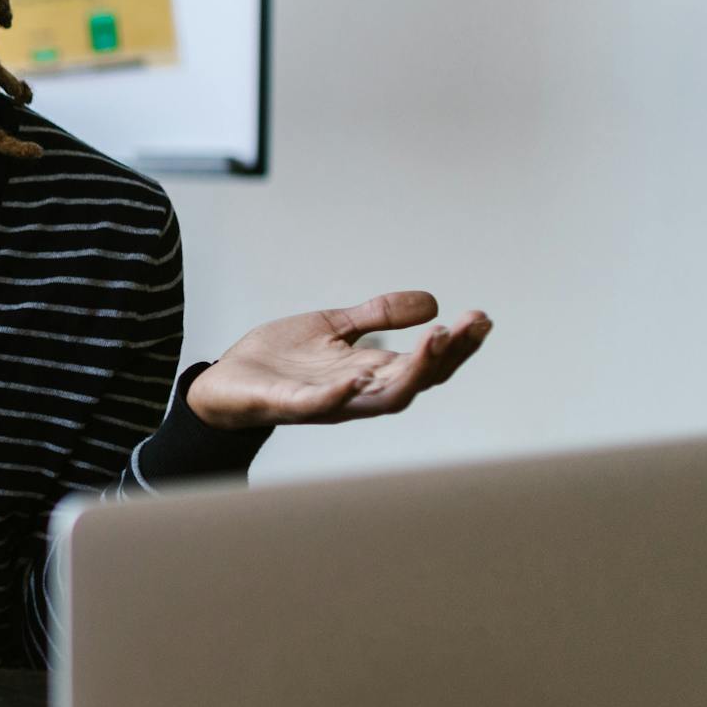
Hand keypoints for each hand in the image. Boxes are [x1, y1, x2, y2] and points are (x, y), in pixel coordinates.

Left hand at [186, 291, 490, 430]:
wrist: (224, 381)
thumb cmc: (278, 361)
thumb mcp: (332, 326)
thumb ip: (376, 315)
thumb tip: (431, 301)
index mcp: (368, 372)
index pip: (425, 364)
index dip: (457, 345)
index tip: (482, 318)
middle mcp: (356, 391)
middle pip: (417, 381)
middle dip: (448, 355)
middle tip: (470, 325)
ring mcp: (326, 400)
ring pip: (382, 399)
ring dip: (411, 373)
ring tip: (436, 340)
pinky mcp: (290, 405)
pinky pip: (322, 405)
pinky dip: (342, 395)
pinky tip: (359, 376)